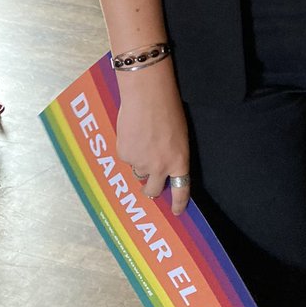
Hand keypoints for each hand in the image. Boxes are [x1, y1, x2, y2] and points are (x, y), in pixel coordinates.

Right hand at [116, 60, 190, 214]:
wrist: (147, 95)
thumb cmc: (169, 109)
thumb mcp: (179, 135)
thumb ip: (172, 154)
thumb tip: (163, 165)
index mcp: (179, 161)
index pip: (181, 190)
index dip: (179, 204)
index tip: (177, 212)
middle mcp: (160, 167)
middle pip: (152, 190)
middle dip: (150, 188)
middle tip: (149, 180)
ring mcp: (140, 163)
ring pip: (137, 172)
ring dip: (139, 164)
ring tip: (141, 141)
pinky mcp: (124, 155)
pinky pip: (126, 158)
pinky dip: (128, 150)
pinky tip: (132, 133)